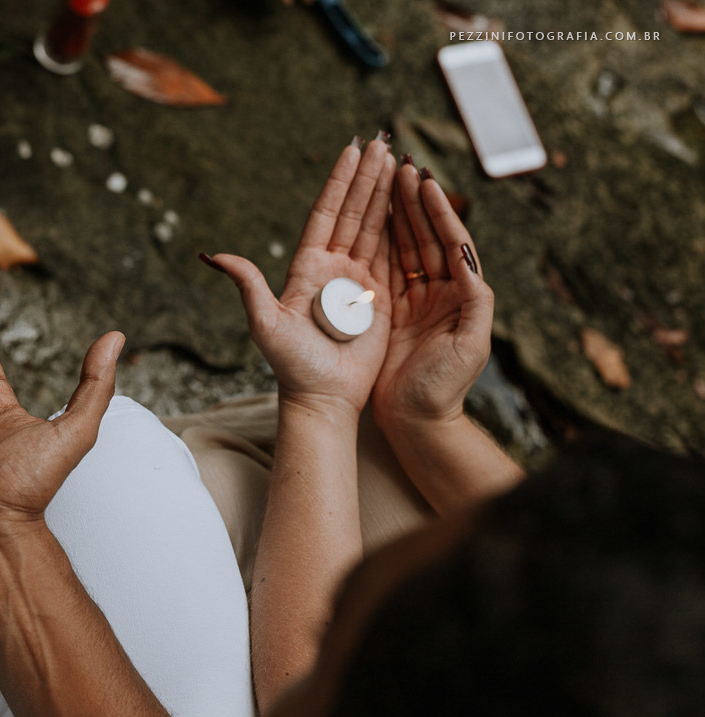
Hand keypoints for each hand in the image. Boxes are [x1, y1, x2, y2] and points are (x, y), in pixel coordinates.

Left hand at [207, 138, 395, 418]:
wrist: (323, 398)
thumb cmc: (291, 365)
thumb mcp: (264, 322)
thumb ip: (247, 284)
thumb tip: (214, 255)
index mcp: (306, 268)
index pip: (325, 214)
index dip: (338, 182)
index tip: (350, 150)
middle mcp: (332, 268)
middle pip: (353, 212)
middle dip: (366, 177)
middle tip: (380, 139)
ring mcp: (357, 281)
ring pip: (375, 227)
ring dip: (385, 193)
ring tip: (396, 159)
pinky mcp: (380, 297)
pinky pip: (393, 253)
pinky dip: (402, 226)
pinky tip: (410, 200)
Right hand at [371, 164, 493, 429]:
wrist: (414, 421)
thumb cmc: (444, 389)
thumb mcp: (470, 346)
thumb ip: (477, 303)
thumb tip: (471, 263)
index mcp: (461, 296)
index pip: (451, 243)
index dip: (438, 212)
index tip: (423, 182)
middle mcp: (439, 292)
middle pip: (427, 237)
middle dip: (414, 202)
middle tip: (400, 166)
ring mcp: (414, 299)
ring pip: (405, 246)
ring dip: (396, 213)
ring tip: (385, 180)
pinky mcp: (390, 310)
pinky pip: (385, 266)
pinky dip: (378, 240)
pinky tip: (369, 217)